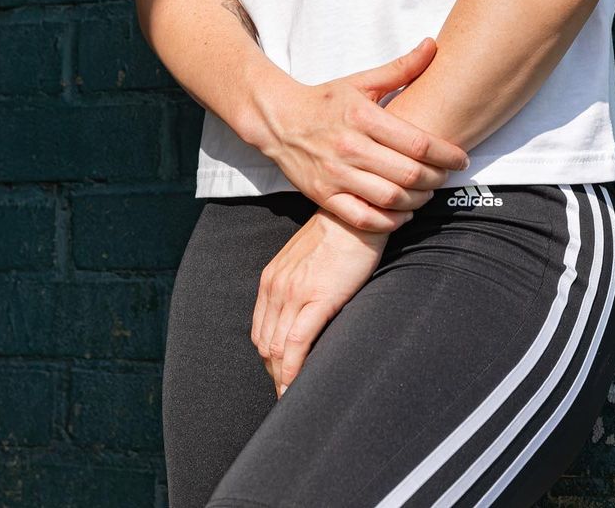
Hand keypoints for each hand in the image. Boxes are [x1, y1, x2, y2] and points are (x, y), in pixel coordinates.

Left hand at [252, 207, 391, 397]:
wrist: (354, 216)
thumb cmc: (338, 238)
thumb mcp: (306, 261)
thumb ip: (297, 285)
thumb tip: (302, 314)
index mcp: (271, 280)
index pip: (261, 332)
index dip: (269, 360)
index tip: (282, 377)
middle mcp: (276, 288)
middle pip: (265, 345)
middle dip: (275, 374)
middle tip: (290, 394)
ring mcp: (294, 293)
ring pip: (278, 349)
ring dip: (283, 378)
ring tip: (295, 398)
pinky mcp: (317, 298)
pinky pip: (297, 343)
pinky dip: (294, 370)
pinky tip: (298, 386)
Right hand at [258, 38, 470, 231]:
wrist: (279, 120)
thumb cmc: (326, 100)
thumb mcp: (362, 81)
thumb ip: (401, 68)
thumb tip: (433, 45)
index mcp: (363, 116)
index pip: (417, 142)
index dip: (447, 154)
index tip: (462, 158)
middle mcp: (350, 147)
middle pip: (409, 174)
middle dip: (437, 179)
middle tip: (447, 176)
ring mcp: (336, 174)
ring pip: (390, 199)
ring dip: (418, 201)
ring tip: (428, 193)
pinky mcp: (324, 196)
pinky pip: (364, 218)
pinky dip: (389, 221)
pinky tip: (403, 213)